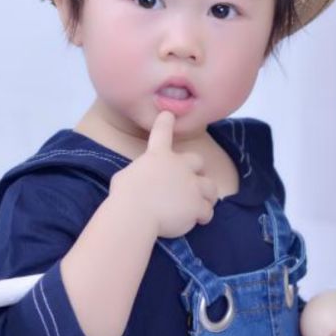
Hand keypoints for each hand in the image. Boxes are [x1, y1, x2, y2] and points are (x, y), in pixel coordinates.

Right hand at [109, 111, 217, 237]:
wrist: (136, 213)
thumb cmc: (124, 194)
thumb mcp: (126, 176)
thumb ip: (140, 174)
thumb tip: (140, 180)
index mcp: (158, 155)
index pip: (162, 132)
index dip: (165, 122)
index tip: (168, 114)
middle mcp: (179, 166)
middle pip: (198, 161)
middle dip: (196, 171)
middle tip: (189, 183)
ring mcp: (191, 185)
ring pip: (210, 187)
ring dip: (205, 195)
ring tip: (198, 205)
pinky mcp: (197, 205)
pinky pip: (207, 211)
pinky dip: (202, 216)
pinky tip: (196, 220)